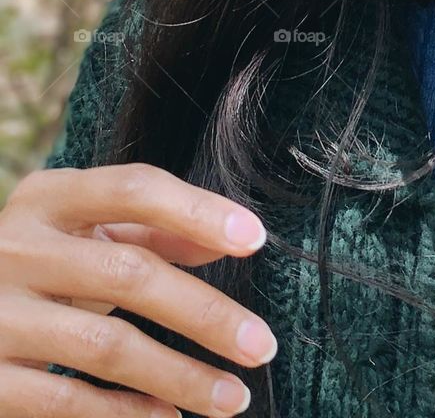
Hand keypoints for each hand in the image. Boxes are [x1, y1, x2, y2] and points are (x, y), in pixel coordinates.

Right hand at [0, 164, 274, 416]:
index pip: (134, 188)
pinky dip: (125, 414)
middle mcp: (17, 246)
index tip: (255, 239)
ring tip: (232, 397)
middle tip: (260, 345)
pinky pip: (67, 400)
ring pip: (106, 347)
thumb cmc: (38, 266)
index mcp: (48, 197)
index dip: (198, 210)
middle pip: (130, 273)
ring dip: (179, 376)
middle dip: (206, 313)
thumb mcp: (85, 235)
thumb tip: (231, 237)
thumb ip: (155, 230)